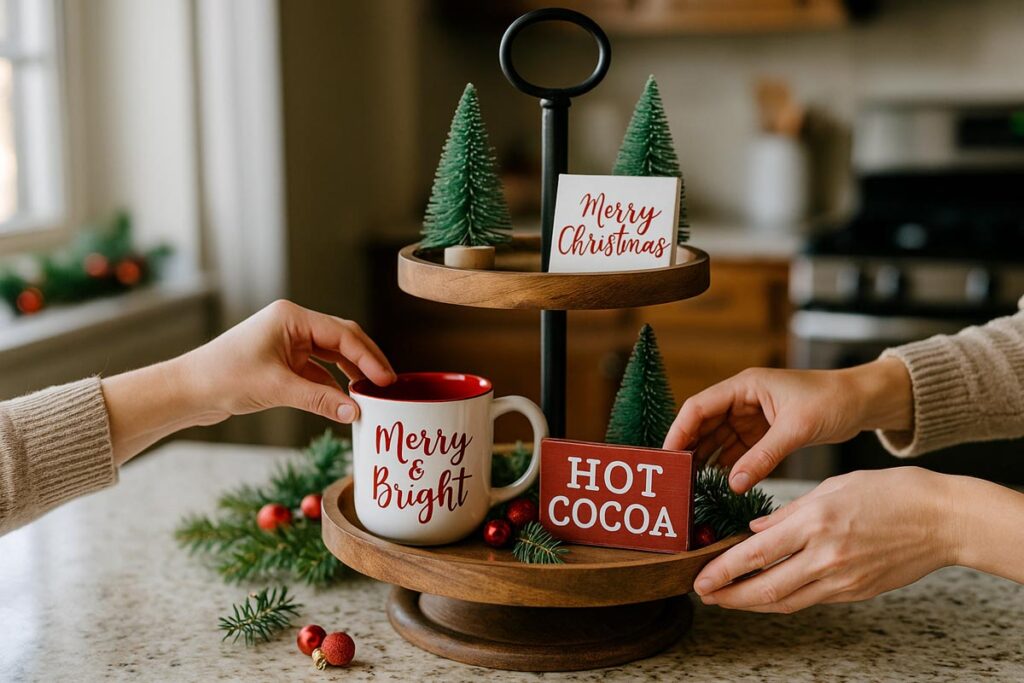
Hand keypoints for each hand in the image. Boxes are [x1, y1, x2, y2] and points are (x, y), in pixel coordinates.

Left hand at [102, 300, 394, 462]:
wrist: (187, 390)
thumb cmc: (224, 378)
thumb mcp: (277, 389)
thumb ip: (320, 399)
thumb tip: (355, 413)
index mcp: (292, 317)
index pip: (343, 334)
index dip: (369, 357)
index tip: (386, 380)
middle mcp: (293, 325)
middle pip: (342, 339)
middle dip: (366, 361)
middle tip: (388, 385)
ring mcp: (288, 342)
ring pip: (332, 355)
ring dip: (351, 373)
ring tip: (372, 393)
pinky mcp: (282, 361)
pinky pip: (318, 370)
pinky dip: (333, 384)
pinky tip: (346, 401)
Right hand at [663, 359, 911, 492]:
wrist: (862, 403)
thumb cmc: (831, 401)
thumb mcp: (795, 429)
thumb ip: (763, 457)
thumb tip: (732, 483)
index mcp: (744, 387)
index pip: (698, 407)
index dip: (679, 430)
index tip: (668, 456)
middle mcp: (742, 400)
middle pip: (703, 424)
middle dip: (688, 449)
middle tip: (676, 477)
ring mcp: (751, 417)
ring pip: (717, 439)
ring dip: (706, 460)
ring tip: (692, 484)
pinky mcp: (763, 433)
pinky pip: (736, 450)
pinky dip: (726, 466)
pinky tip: (718, 483)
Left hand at [694, 467, 957, 612]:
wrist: (942, 519)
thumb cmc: (889, 492)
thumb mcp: (831, 488)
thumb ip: (788, 514)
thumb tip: (754, 531)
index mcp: (815, 522)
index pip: (756, 554)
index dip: (723, 571)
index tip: (700, 578)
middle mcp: (825, 555)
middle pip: (765, 588)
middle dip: (729, 596)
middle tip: (705, 595)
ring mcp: (842, 579)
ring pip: (786, 601)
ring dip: (752, 603)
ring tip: (728, 599)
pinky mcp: (856, 592)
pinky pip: (810, 600)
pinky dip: (784, 599)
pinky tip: (767, 593)